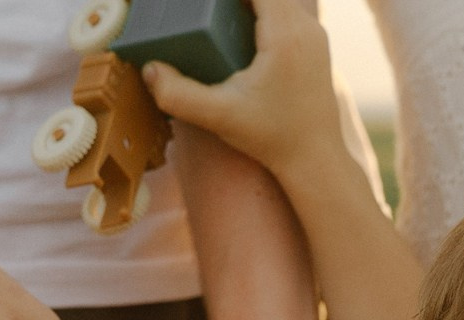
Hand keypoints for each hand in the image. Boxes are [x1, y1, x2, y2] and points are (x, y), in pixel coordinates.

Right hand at [141, 0, 347, 184]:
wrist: (315, 159)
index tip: (201, 2)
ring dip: (248, 2)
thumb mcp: (219, 117)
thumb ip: (178, 95)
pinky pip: (286, 10)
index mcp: (285, 34)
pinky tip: (239, 22)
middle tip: (204, 8)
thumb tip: (148, 70)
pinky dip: (263, 8)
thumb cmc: (272, 138)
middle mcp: (305, 27)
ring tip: (217, 12)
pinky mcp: (315, 44)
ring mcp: (314, 34)